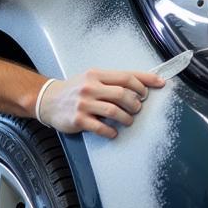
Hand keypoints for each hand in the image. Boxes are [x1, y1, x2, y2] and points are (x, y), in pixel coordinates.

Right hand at [38, 68, 165, 139]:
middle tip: (137, 108)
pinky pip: (101, 127)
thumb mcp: (91, 78)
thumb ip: (111, 81)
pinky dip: (111, 131)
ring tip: (128, 120)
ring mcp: (84, 104)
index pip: (126, 76)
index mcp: (96, 74)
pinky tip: (113, 132)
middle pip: (123, 94)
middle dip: (136, 103)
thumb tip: (139, 84)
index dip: (145, 81)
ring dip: (127, 118)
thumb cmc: (74, 90)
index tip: (159, 84)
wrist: (47, 100)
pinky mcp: (79, 120)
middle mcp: (90, 87)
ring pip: (114, 111)